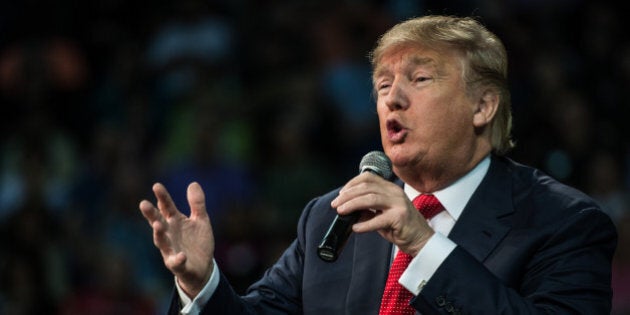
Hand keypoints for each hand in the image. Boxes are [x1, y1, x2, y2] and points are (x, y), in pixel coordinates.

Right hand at [139, 182, 213, 297]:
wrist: (203, 267)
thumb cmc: (198, 242)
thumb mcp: (201, 220)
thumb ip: (197, 204)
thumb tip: (193, 183)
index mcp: (174, 222)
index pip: (166, 207)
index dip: (162, 197)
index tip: (156, 186)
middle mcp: (169, 234)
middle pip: (158, 222)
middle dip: (151, 214)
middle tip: (143, 204)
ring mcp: (171, 250)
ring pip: (162, 242)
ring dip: (159, 234)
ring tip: (157, 225)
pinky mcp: (178, 265)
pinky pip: (176, 262)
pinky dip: (178, 259)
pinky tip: (181, 255)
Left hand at [331, 173, 433, 256]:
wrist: (421, 240)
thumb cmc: (402, 227)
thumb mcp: (382, 214)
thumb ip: (369, 209)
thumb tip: (349, 208)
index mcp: (390, 188)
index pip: (368, 177)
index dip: (351, 184)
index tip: (341, 194)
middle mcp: (395, 192)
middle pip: (366, 187)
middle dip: (347, 195)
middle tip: (336, 205)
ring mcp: (399, 204)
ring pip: (370, 199)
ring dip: (352, 205)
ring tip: (341, 212)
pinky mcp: (400, 217)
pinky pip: (378, 219)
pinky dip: (364, 224)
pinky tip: (356, 228)